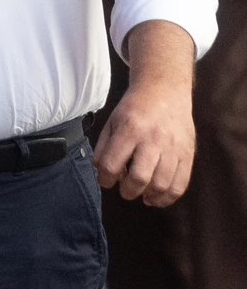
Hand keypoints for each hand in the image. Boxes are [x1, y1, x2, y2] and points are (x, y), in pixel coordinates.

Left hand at [96, 20, 196, 206]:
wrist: (165, 91)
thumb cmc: (135, 108)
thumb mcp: (112, 121)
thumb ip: (103, 147)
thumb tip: (99, 171)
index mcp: (130, 130)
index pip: (112, 164)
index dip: (105, 179)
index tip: (105, 180)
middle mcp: (153, 140)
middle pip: (139, 178)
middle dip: (127, 191)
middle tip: (123, 190)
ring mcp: (173, 148)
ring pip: (161, 184)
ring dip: (148, 196)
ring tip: (140, 195)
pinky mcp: (188, 154)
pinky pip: (181, 183)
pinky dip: (168, 196)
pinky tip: (156, 197)